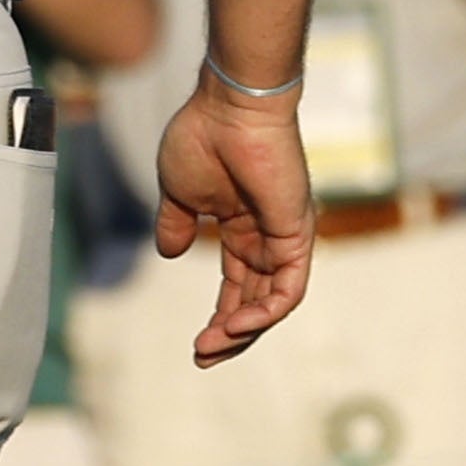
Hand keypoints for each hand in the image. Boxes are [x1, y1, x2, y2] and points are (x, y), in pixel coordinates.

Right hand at [148, 82, 314, 364]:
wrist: (228, 108)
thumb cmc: (203, 137)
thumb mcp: (180, 192)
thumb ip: (177, 224)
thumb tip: (169, 254)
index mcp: (241, 227)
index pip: (236, 285)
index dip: (220, 318)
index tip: (196, 345)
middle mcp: (266, 236)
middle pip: (255, 301)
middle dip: (229, 334)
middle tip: (202, 357)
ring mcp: (283, 237)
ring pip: (272, 303)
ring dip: (243, 331)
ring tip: (212, 346)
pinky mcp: (296, 235)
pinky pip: (287, 289)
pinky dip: (264, 312)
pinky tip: (235, 324)